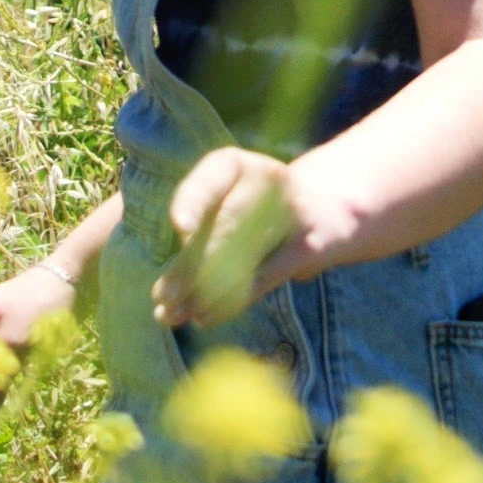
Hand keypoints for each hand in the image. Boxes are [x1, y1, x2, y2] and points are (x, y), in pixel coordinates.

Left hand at [152, 148, 344, 329]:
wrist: (320, 209)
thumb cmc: (249, 209)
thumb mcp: (221, 203)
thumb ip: (195, 235)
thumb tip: (163, 289)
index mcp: (234, 165)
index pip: (211, 179)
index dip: (195, 200)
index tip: (181, 226)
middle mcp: (266, 180)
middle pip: (226, 225)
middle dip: (190, 265)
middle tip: (163, 296)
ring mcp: (292, 212)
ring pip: (243, 256)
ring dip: (204, 292)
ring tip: (174, 315)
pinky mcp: (307, 248)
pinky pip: (262, 279)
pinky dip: (230, 302)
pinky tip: (204, 317)